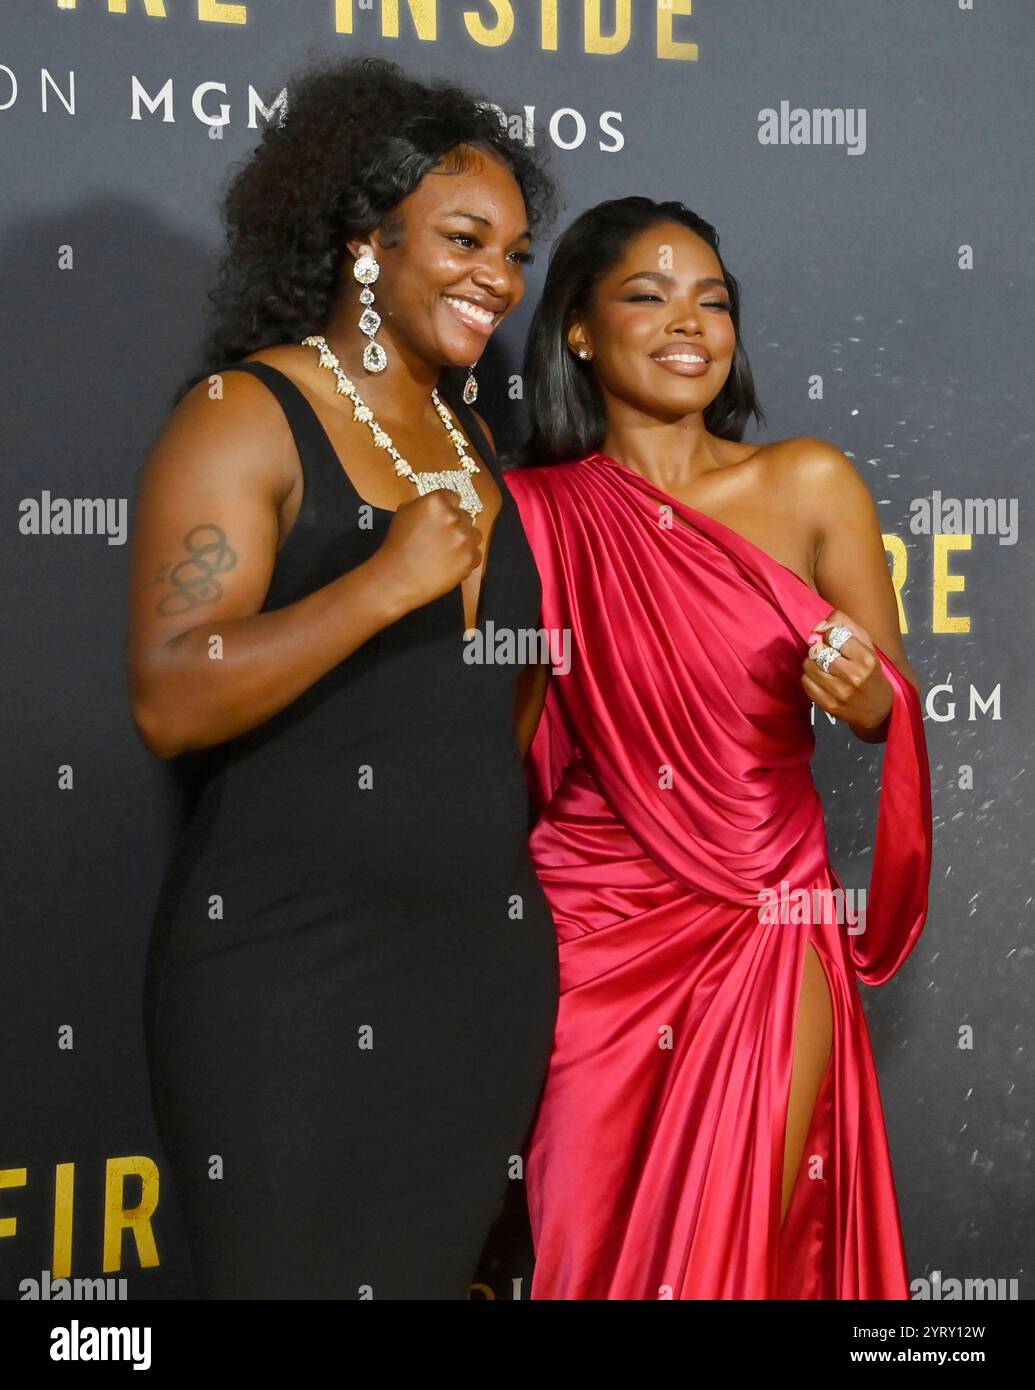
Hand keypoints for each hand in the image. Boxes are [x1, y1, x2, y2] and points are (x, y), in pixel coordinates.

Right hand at [370, 487, 481, 614]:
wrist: (398, 578)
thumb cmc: (397, 547)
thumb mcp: (403, 513)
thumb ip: (423, 503)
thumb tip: (435, 504)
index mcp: (436, 502)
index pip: (452, 497)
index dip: (447, 507)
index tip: (442, 517)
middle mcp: (454, 518)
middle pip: (465, 516)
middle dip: (455, 525)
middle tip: (441, 537)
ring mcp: (464, 539)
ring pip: (474, 534)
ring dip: (464, 540)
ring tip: (446, 551)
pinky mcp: (470, 559)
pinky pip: (476, 554)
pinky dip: (466, 558)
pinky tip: (450, 562)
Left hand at [801, 608, 893, 734]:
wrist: (878, 709)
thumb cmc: (871, 673)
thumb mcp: (867, 646)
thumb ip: (847, 627)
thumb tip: (821, 623)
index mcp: (866, 658)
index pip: (833, 635)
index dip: (830, 635)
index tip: (835, 642)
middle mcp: (853, 675)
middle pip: (819, 650)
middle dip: (821, 649)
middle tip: (828, 655)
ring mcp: (839, 692)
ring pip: (809, 665)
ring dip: (813, 663)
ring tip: (823, 667)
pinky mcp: (828, 705)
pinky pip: (806, 682)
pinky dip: (809, 678)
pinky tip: (820, 679)